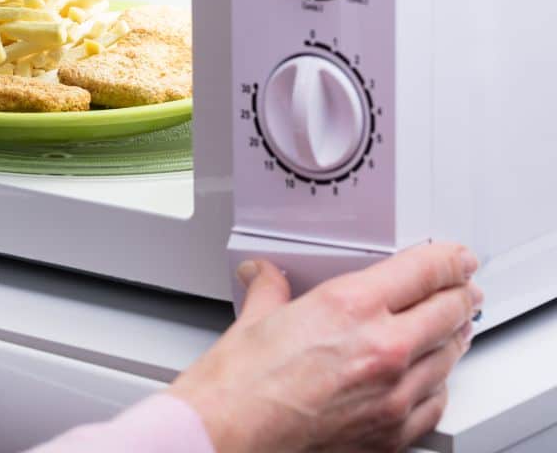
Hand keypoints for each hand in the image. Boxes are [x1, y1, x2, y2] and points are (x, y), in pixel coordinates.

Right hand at [170, 243, 480, 452]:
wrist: (230, 432)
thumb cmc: (239, 384)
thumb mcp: (256, 319)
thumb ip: (271, 289)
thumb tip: (265, 276)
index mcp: (351, 307)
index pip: (426, 271)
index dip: (450, 260)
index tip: (455, 258)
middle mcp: (382, 348)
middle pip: (450, 311)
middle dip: (460, 296)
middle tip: (461, 289)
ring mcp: (392, 394)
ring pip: (449, 357)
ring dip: (452, 338)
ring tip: (449, 329)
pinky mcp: (391, 432)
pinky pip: (435, 402)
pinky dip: (437, 385)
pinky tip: (430, 378)